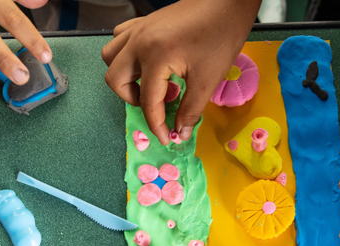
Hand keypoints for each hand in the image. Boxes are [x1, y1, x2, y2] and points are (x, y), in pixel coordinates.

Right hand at [101, 0, 260, 144]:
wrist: (227, 2)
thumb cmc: (221, 34)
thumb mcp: (208, 79)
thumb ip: (191, 110)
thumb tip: (180, 132)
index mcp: (155, 55)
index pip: (148, 101)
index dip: (157, 125)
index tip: (166, 138)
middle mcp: (139, 42)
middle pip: (116, 79)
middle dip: (134, 99)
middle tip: (159, 103)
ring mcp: (138, 29)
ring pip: (111, 57)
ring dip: (126, 77)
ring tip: (152, 83)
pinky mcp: (143, 23)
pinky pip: (120, 40)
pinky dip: (127, 56)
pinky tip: (150, 63)